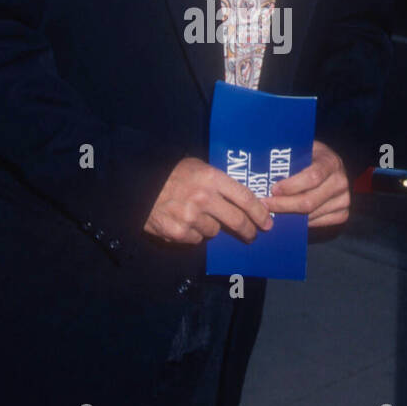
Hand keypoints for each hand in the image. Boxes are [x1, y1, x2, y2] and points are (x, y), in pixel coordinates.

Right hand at [143, 156, 274, 245]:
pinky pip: (197, 239)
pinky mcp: (178, 232)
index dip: (259, 213)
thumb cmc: (170, 173)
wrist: (139, 185)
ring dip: (212, 227)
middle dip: (248, 230)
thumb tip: (243, 199)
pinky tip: (185, 222)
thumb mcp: (197, 167)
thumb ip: (219, 181)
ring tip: (200, 216)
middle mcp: (203, 198)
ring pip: (215, 231)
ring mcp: (191, 217)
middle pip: (237, 220)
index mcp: (211, 178)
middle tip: (252, 234)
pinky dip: (194, 233)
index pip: (245, 198)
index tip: (267, 222)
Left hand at [264, 139, 349, 227]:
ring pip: (311, 215)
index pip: (312, 177)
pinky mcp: (343, 213)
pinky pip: (318, 223)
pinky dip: (301, 222)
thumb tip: (263, 170)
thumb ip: (290, 158)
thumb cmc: (311, 157)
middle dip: (283, 205)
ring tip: (272, 211)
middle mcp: (341, 182)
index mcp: (331, 162)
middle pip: (309, 201)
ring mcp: (344, 199)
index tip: (273, 189)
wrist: (330, 166)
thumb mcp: (303, 150)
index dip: (291, 186)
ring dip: (289, 215)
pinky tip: (289, 216)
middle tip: (265, 204)